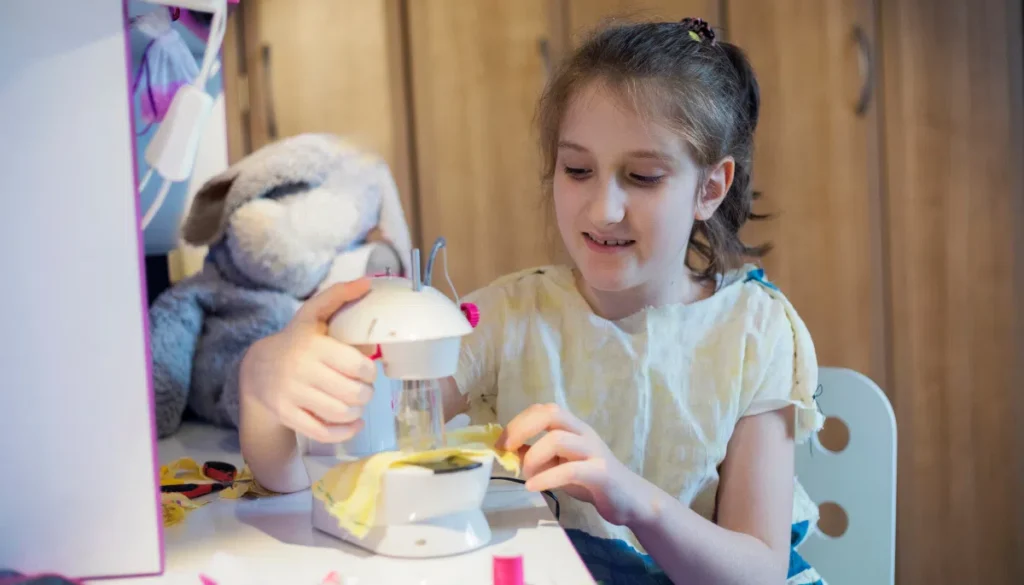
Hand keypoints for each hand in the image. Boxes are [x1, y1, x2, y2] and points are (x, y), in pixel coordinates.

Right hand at [240, 279, 376, 443]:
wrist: (257, 369)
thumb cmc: (296, 339)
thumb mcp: (314, 313)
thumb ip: (340, 295)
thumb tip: (368, 283)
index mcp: (313, 345)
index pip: (357, 365)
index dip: (370, 372)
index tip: (369, 370)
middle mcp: (301, 370)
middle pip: (352, 393)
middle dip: (366, 393)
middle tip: (364, 389)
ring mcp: (292, 395)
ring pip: (340, 413)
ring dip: (356, 412)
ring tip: (356, 403)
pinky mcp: (286, 415)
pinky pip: (322, 432)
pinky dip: (344, 432)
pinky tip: (352, 424)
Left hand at [499, 403, 656, 526]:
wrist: (630, 500)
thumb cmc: (592, 481)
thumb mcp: (559, 465)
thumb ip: (538, 455)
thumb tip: (510, 450)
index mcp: (573, 428)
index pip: (543, 410)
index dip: (518, 421)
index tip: (501, 443)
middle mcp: (583, 433)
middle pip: (551, 413)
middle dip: (521, 428)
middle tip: (506, 449)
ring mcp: (593, 451)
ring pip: (558, 439)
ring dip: (533, 457)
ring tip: (526, 475)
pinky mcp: (601, 473)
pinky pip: (570, 469)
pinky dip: (547, 478)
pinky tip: (533, 487)